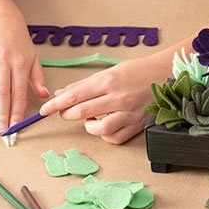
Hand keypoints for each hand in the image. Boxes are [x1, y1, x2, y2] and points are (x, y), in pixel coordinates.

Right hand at [0, 22, 48, 132]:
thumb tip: (45, 96)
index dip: (17, 110)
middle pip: (1, 91)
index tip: (16, 126)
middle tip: (0, 130)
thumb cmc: (19, 40)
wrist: (1, 18)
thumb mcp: (33, 57)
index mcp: (19, 63)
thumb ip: (37, 78)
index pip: (19, 91)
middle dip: (1, 112)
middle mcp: (2, 61)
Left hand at [38, 53, 169, 143]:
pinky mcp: (136, 125)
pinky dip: (105, 135)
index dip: (56, 105)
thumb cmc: (135, 71)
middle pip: (82, 112)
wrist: (163, 74)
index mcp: (108, 81)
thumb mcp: (107, 72)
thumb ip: (83, 84)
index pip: (74, 96)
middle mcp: (117, 98)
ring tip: (90, 119)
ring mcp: (128, 113)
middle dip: (68, 114)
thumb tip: (61, 93)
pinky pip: (114, 138)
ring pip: (98, 129)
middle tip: (65, 112)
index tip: (44, 110)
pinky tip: (105, 126)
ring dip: (88, 126)